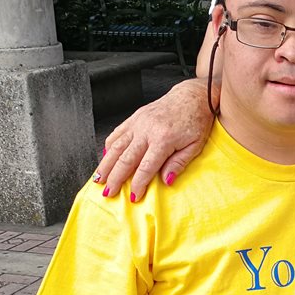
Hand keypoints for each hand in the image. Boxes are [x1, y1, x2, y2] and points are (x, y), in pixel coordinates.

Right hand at [97, 79, 215, 200]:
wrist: (192, 97)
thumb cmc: (196, 121)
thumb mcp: (195, 146)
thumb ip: (179, 163)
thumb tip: (166, 181)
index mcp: (163, 139)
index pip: (145, 168)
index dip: (138, 184)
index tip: (134, 197)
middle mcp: (146, 130)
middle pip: (125, 159)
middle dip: (115, 178)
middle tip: (108, 192)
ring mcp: (138, 123)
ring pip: (115, 146)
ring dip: (105, 164)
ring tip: (98, 179)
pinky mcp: (134, 118)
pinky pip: (116, 133)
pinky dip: (108, 146)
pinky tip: (104, 158)